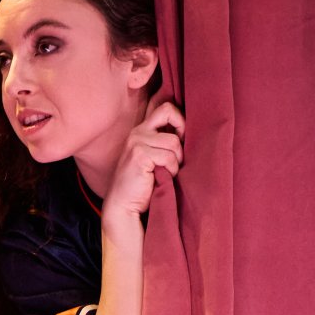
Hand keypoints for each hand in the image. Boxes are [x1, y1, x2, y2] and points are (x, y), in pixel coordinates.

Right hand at [105, 99, 184, 223]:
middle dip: (182, 132)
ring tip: (168, 172)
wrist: (124, 206)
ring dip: (176, 161)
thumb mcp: (154, 158)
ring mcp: (137, 141)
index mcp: (142, 130)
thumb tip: (190, 132)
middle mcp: (138, 132)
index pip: (165, 108)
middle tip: (178, 154)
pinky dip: (172, 170)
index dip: (180, 119)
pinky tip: (163, 177)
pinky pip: (169, 157)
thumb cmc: (144, 185)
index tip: (183, 138)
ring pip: (174, 141)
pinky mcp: (139, 154)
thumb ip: (165, 142)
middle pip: (170, 113)